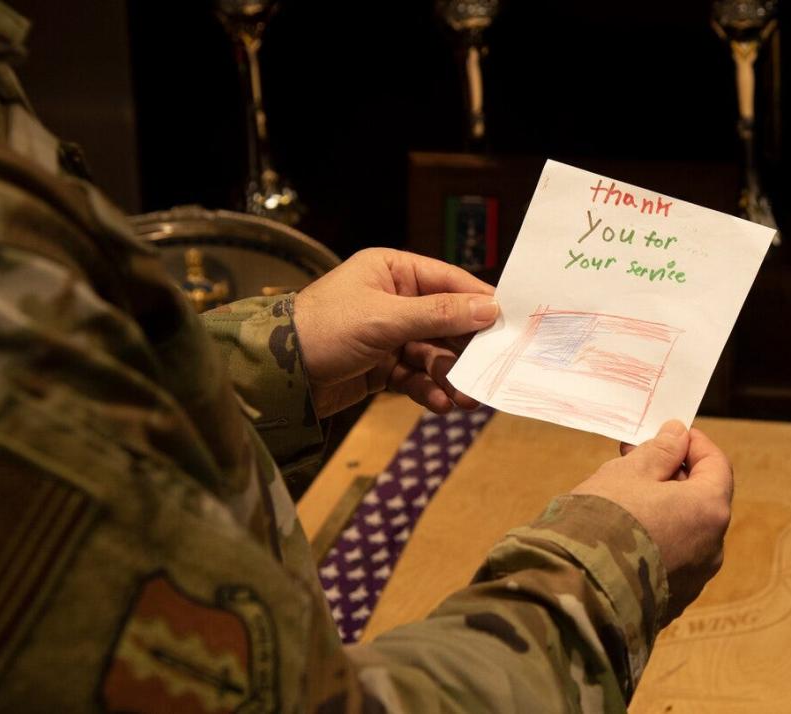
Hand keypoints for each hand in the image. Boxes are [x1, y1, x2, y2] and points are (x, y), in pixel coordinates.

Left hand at [293, 248, 497, 417]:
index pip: (448, 281)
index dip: (479, 302)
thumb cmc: (323, 328)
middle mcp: (393, 299)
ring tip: (466, 399)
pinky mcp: (381, 367)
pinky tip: (441, 404)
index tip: (511, 322)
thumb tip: (489, 308)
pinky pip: (415, 376)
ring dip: (450, 376)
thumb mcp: (384, 318)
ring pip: (433, 354)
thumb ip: (438, 314)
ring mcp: (388, 335)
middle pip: (446, 323)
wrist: (278, 375)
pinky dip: (428, 389)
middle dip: (466, 351)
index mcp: (391, 271)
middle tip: (491, 372)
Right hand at [571, 420, 732, 622]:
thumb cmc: (603, 519)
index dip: (695, 444)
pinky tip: (620, 533)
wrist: (578, 586)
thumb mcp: (627, 473)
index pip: (717, 466)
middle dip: (672, 476)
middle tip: (636, 460)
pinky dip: (653, 539)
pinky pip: (668, 559)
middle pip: (701, 500)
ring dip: (661, 509)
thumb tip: (678, 435)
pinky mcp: (671, 600)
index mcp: (708, 510)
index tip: (670, 433)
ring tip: (622, 498)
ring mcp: (694, 578)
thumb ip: (659, 452)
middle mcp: (712, 547)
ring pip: (684, 531)